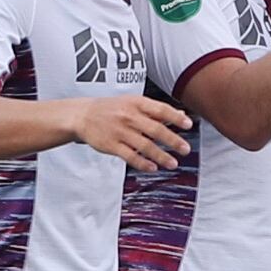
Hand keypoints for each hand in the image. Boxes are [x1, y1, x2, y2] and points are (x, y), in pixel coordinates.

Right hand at [72, 96, 192, 172]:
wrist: (82, 115)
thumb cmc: (112, 108)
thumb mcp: (134, 103)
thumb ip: (157, 110)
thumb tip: (182, 116)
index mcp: (136, 103)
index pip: (160, 109)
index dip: (175, 117)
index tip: (188, 125)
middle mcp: (129, 117)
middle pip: (155, 129)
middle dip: (173, 140)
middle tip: (185, 149)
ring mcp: (119, 131)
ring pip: (144, 145)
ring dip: (161, 156)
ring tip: (173, 164)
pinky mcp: (111, 145)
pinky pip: (129, 156)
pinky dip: (142, 163)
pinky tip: (153, 168)